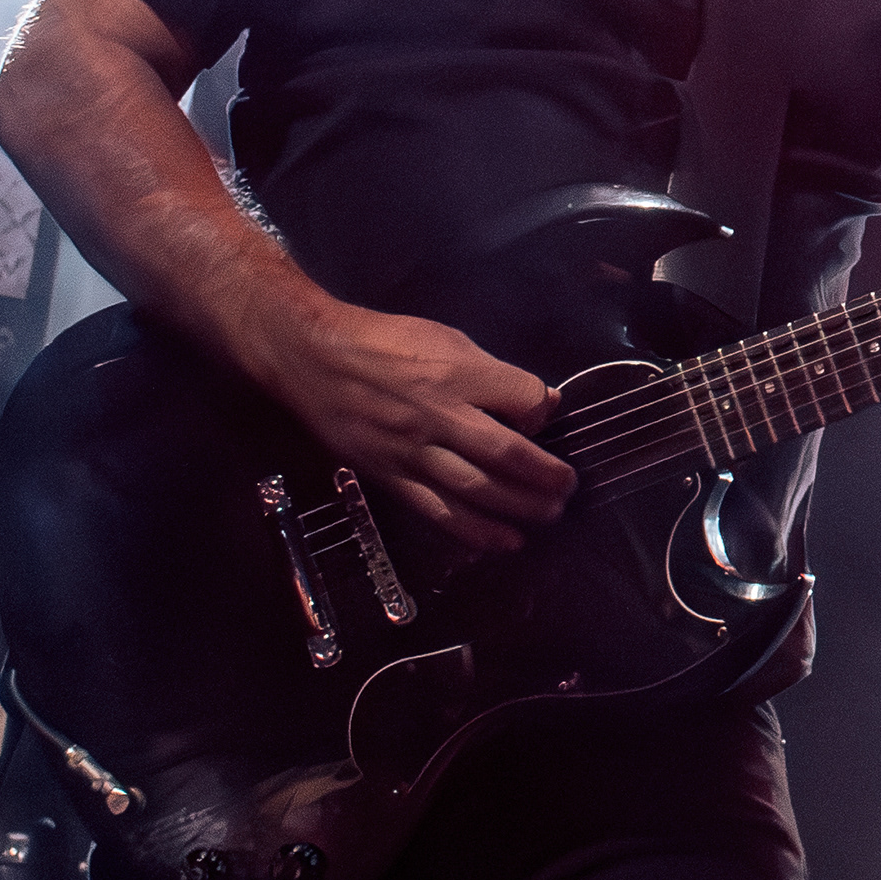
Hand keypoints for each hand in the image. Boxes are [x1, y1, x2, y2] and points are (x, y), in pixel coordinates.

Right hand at [251, 298, 576, 551]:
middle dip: (544, 476)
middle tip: (567, 488)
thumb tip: (544, 401)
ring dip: (518, 508)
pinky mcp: (389, 476)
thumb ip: (495, 373)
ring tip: (548, 515)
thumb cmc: (383, 343)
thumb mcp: (447, 338)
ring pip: (474, 489)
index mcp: (455, 373)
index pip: (521, 399)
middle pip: (504, 454)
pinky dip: (473, 530)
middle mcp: (436, 415)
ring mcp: (411, 450)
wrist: (313, 358)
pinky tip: (501, 541)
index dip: (542, 414)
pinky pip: (436, 510)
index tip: (544, 422)